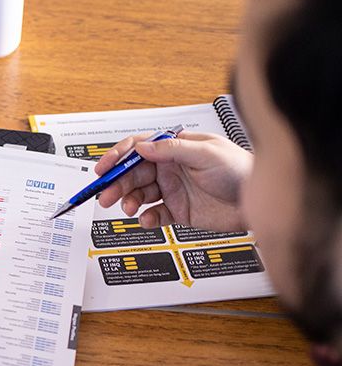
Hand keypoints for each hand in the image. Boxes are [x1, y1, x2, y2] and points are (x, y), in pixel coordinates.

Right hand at [95, 131, 252, 231]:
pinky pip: (154, 214)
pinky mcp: (178, 211)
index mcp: (175, 148)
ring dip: (129, 200)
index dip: (118, 157)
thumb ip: (172, 149)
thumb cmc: (241, 170)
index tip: (104, 169)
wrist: (260, 202)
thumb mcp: (207, 153)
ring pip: (140, 194)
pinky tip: (146, 219)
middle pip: (134, 173)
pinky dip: (146, 218)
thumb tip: (143, 146)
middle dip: (118, 183)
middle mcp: (171, 168)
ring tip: (128, 208)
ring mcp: (173, 190)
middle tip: (106, 195)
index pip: (139, 148)